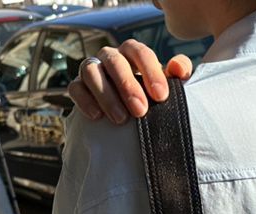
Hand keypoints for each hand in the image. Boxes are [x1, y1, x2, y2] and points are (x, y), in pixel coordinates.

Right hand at [69, 39, 192, 123]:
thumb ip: (179, 74)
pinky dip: (84, 101)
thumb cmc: (151, 97)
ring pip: (91, 71)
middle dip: (127, 86)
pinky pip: (75, 88)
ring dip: (106, 95)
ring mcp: (91, 70)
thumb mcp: (168, 87)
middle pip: (114, 61)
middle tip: (140, 111)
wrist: (128, 116)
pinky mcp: (78, 86)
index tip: (161, 96)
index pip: (139, 52)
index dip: (150, 72)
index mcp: (132, 52)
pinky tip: (97, 116)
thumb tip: (178, 68)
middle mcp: (110, 57)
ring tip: (120, 119)